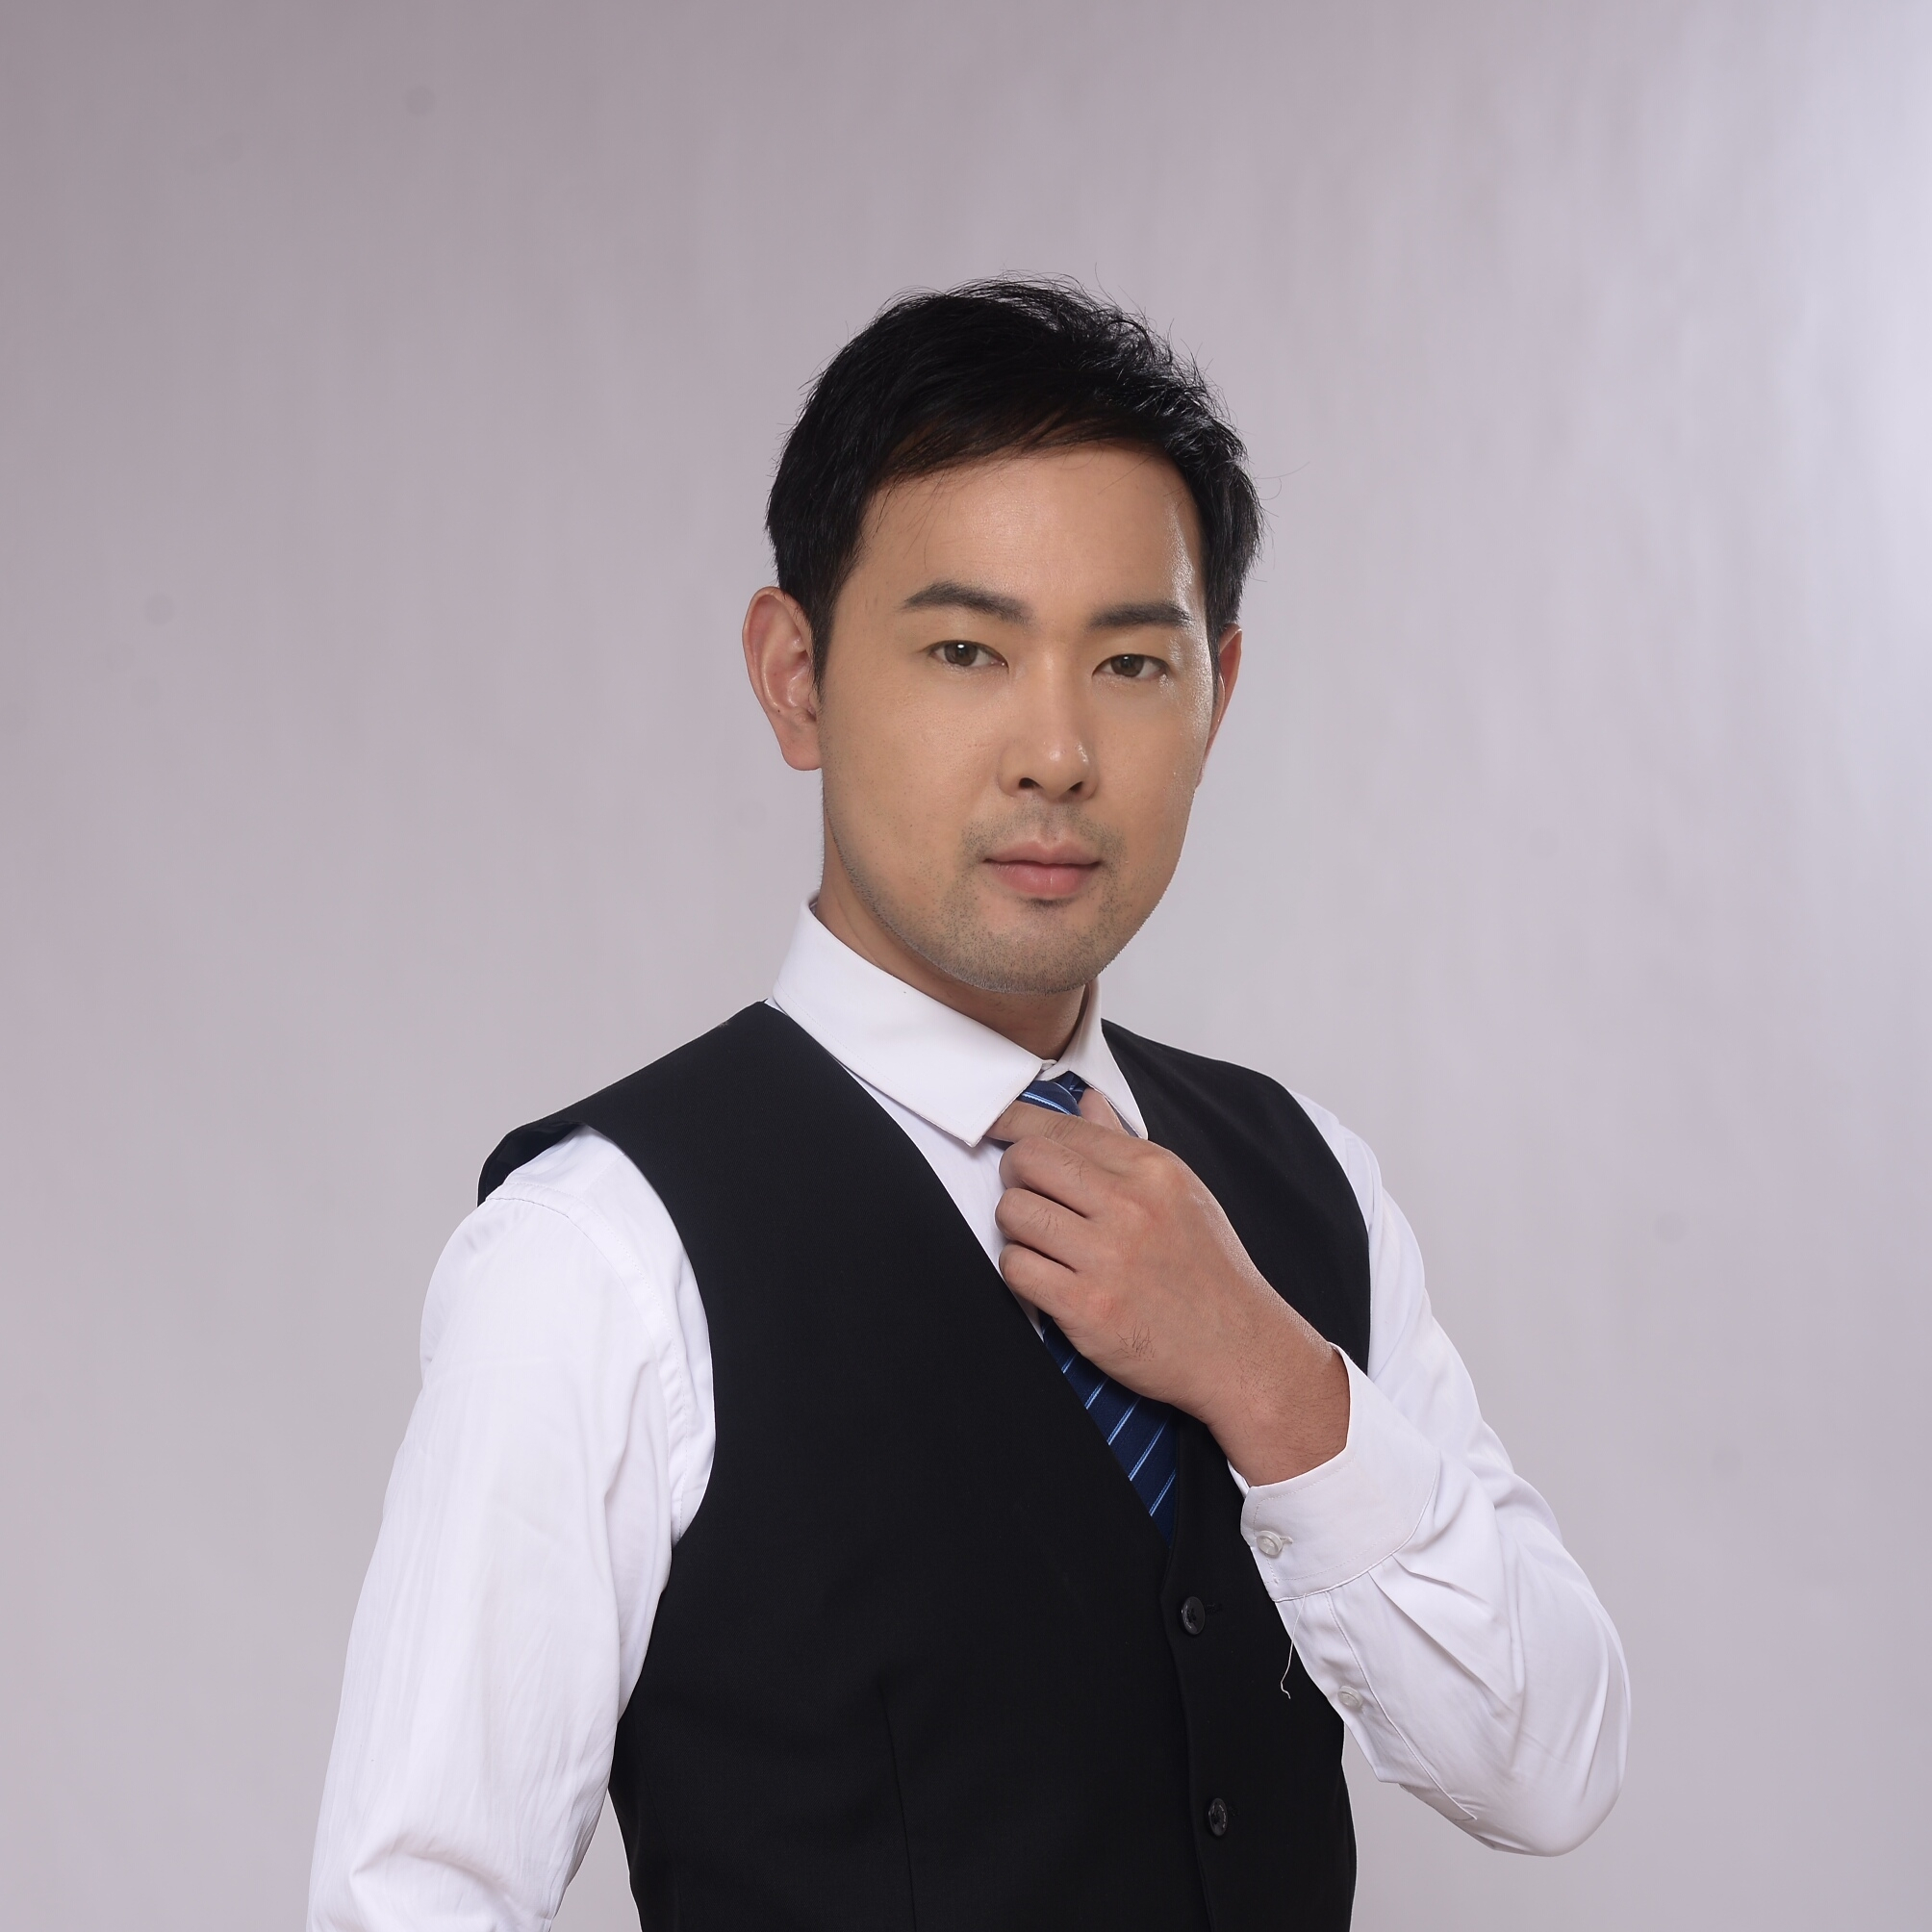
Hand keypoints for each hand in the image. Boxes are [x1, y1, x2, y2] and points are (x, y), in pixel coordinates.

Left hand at [992, 1090, 1348, 1484]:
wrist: (1239, 1349)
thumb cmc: (1208, 1271)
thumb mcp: (1181, 1192)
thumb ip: (1125, 1145)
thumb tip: (1087, 1102)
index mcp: (1151, 1169)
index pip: (1061, 1126)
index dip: (1013, 1122)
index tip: (993, 1123)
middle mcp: (1129, 1205)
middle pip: (1026, 1161)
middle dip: (1015, 1176)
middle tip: (1030, 1196)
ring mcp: (1107, 1256)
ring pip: (1013, 1213)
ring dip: (1017, 1228)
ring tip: (1046, 1243)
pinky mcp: (1086, 1307)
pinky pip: (1016, 1267)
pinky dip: (1022, 1272)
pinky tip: (1048, 1278)